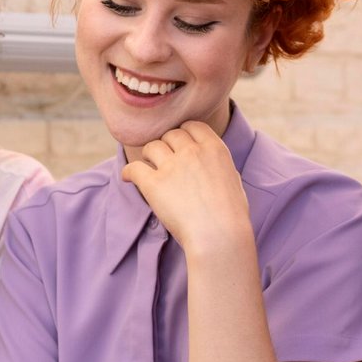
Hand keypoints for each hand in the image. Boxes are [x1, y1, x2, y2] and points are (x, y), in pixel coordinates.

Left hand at [121, 123, 252, 256]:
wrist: (220, 236)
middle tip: (164, 157)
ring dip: (149, 155)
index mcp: (214, 149)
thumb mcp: (234, 181)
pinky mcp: (154, 184)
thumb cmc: (232, 216)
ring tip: (148, 166)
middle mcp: (192, 152)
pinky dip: (128, 172)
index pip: (193, 126)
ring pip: (151, 147)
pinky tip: (127, 178)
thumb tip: (210, 164)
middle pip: (170, 134)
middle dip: (167, 144)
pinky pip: (133, 168)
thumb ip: (219, 166)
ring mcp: (172, 166)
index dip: (184, 132)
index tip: (180, 142)